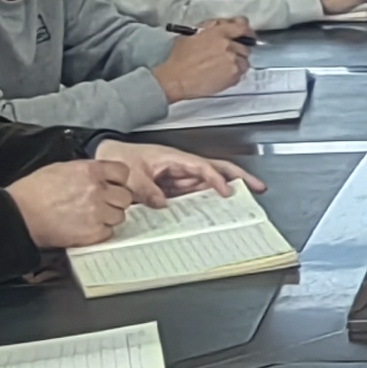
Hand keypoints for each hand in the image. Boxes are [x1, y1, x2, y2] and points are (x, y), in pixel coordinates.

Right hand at [7, 158, 134, 248]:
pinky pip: (109, 232)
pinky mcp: (93, 233)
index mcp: (90, 171)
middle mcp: (98, 190)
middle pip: (125, 196)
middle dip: (115, 200)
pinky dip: (101, 232)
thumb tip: (99, 175)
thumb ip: (86, 171)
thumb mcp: (61, 169)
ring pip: (119, 216)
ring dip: (109, 217)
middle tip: (103, 203)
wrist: (20, 215)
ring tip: (92, 217)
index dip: (118, 179)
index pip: (123, 172)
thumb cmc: (34, 191)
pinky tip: (87, 227)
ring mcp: (97, 213)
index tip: (112, 184)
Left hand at [97, 143, 257, 204]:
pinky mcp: (174, 186)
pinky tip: (214, 210)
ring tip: (244, 202)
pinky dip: (207, 200)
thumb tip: (164, 204)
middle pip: (217, 170)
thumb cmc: (120, 158)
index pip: (203, 168)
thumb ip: (148, 190)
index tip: (227, 192)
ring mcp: (180, 176)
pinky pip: (194, 193)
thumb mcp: (132, 176)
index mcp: (175, 158)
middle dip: (239, 177)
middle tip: (258, 187)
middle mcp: (181, 166)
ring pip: (209, 183)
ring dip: (226, 190)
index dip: (217, 180)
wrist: (108, 157)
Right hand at [155, 20, 253, 100]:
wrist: (176, 79)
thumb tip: (221, 24)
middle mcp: (228, 45)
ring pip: (245, 59)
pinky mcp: (234, 75)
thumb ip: (210, 27)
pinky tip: (223, 75)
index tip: (246, 35)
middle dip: (239, 49)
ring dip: (238, 61)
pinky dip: (235, 73)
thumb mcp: (191, 34)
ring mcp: (233, 60)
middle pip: (245, 45)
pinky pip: (242, 72)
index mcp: (218, 32)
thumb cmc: (180, 58)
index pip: (242, 26)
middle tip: (229, 55)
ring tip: (224, 66)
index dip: (246, 31)